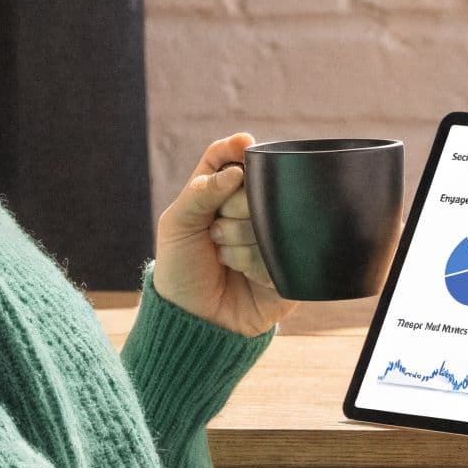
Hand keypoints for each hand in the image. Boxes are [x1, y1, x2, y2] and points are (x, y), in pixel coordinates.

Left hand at [152, 133, 290, 336]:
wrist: (198, 321)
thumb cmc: (182, 270)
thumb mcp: (177, 225)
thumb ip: (200, 192)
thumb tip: (236, 170)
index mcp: (222, 192)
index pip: (232, 156)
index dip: (236, 149)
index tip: (243, 145)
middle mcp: (251, 208)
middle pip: (257, 183)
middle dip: (233, 208)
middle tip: (216, 231)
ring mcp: (273, 234)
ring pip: (270, 218)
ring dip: (241, 241)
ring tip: (226, 260)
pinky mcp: (290, 262)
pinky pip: (282, 250)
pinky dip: (258, 264)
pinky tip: (246, 276)